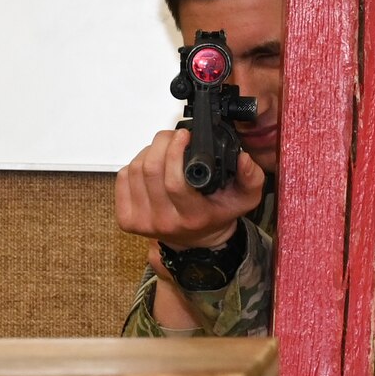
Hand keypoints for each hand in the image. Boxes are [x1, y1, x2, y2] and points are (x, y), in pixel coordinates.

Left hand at [114, 128, 264, 249]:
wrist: (195, 240)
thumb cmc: (216, 214)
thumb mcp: (244, 198)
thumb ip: (251, 177)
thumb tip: (242, 158)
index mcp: (193, 217)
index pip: (175, 182)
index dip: (175, 152)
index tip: (185, 135)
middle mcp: (165, 222)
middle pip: (151, 171)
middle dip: (162, 143)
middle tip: (174, 135)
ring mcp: (142, 222)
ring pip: (136, 170)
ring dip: (149, 151)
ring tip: (164, 149)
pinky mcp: (127, 219)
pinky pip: (123, 178)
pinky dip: (135, 163)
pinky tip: (151, 165)